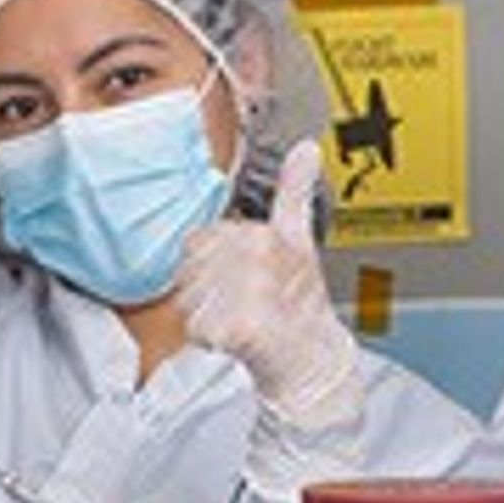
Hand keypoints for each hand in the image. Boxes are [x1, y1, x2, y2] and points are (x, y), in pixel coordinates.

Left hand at [179, 139, 371, 431]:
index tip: (237, 275)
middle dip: (203, 288)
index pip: (197, 241)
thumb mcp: (297, 237)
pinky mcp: (241, 329)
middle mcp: (255, 258)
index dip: (209, 262)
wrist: (313, 356)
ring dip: (206, 312)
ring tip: (240, 316)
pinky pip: (198, 329)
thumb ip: (294, 191)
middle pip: (190, 270)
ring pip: (190, 299)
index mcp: (262, 233)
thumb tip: (308, 146)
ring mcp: (249, 293)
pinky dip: (209, 338)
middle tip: (239, 300)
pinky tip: (235, 337)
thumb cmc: (300, 297)